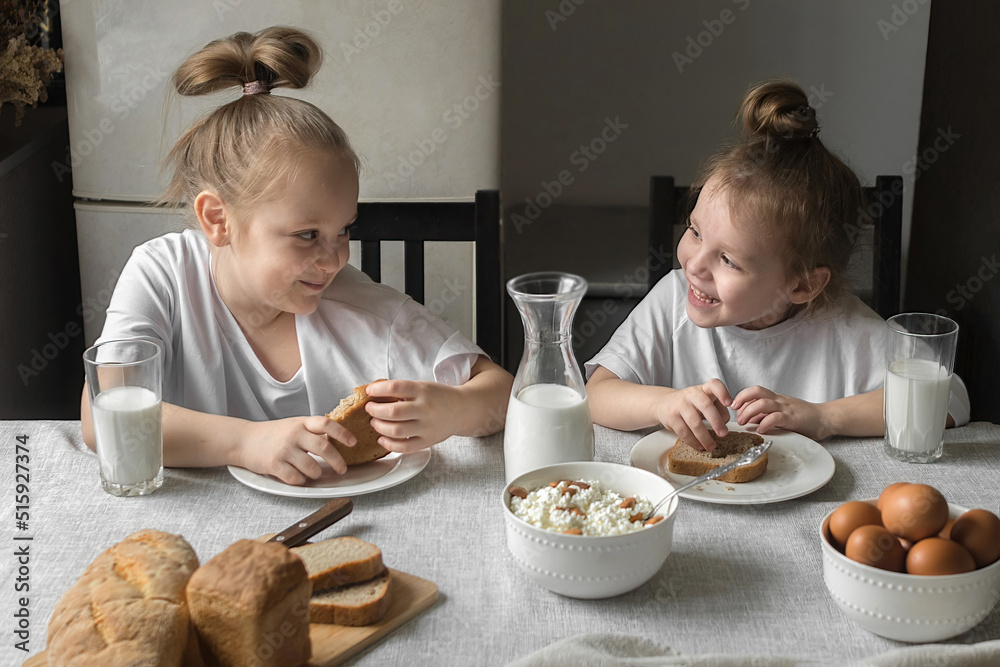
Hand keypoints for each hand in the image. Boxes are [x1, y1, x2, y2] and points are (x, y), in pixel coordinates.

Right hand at [236, 416, 356, 484]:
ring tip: (314, 473)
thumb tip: (336, 440)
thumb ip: (311, 431)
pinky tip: (298, 477)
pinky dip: (301, 480)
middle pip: (324, 448)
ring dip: (317, 474)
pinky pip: (296, 478)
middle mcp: (294, 434)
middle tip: (342, 469)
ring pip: (312, 467)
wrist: (243, 440)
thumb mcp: (293, 425)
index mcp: (301, 423)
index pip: (326, 424)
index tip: (353, 443)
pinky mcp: (274, 464)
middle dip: (338, 461)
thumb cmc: (272, 434)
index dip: (342, 433)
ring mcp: (284, 449)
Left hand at [364, 379, 459, 452]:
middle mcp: (425, 408)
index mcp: (423, 390)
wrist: (461, 409)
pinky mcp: (428, 441)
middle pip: (393, 412)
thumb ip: (402, 390)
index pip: (395, 387)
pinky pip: (405, 447)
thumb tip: (374, 395)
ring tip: (374, 422)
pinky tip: (382, 438)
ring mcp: (427, 427)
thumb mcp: (422, 386)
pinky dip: (390, 444)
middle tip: (369, 408)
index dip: (377, 389)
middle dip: (375, 410)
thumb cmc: (437, 397)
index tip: (369, 391)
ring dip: (379, 427)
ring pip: (396, 430)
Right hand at [654, 379, 732, 451]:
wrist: (664, 403)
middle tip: (723, 433)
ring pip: (694, 422)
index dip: (722, 393)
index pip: (714, 385)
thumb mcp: (706, 401)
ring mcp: (680, 405)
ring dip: (705, 437)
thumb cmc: (691, 404)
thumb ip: (719, 409)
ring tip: (712, 446)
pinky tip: (699, 446)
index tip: (729, 403)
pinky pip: (684, 432)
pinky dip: (693, 441)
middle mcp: (692, 394)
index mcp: (704, 389)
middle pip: (706, 405)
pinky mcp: (671, 417)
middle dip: (716, 421)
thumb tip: (724, 421)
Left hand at [732, 386, 830, 440]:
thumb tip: (749, 419)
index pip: (755, 391)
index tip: (734, 407)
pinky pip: (775, 418)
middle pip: (756, 392)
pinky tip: (761, 430)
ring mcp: (786, 408)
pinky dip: (765, 424)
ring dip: (749, 412)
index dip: (742, 397)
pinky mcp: (793, 418)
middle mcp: (779, 400)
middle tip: (737, 416)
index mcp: (776, 398)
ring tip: (744, 423)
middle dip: (742, 402)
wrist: (826, 418)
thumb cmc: (803, 418)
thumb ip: (766, 415)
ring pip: (763, 403)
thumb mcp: (781, 413)